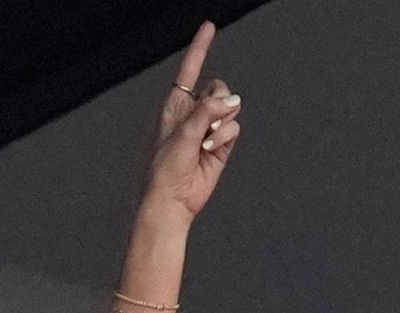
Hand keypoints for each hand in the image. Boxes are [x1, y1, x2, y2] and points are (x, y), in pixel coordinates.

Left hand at [142, 22, 243, 224]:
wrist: (173, 199)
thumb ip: (206, 112)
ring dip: (221, 120)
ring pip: (229, 107)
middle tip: (207, 119)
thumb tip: (232, 101)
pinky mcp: (222, 144)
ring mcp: (209, 128)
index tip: (208, 27)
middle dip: (217, 100)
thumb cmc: (166, 168)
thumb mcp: (182, 134)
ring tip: (206, 140)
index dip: (199, 48)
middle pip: (218, 87)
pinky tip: (211, 148)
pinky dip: (225, 135)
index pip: (189, 71)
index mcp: (175, 106)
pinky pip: (234, 126)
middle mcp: (193, 113)